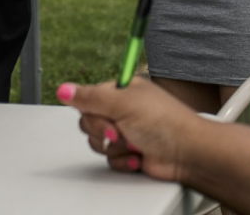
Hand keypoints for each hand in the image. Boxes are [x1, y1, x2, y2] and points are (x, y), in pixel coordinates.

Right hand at [57, 78, 203, 181]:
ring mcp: (127, 131)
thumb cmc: (164, 122)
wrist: (185, 152)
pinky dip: (122, 160)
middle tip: (120, 130)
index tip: (105, 113)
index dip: (92, 109)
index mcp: (123, 90)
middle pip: (89, 121)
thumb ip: (89, 97)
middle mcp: (124, 110)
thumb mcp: (122, 103)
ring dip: (115, 147)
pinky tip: (137, 156)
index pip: (90, 97)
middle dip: (103, 131)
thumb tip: (63, 89)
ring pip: (98, 142)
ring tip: (134, 142)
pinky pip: (110, 159)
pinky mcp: (130, 152)